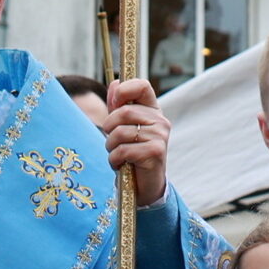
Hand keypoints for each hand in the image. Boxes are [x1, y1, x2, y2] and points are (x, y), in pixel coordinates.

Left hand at [103, 78, 170, 209]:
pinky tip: (121, 165)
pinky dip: (114, 160)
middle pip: (124, 111)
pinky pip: (123, 150)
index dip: (125, 89)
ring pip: (120, 132)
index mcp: (152, 111)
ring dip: (110, 147)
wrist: (145, 185)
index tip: (114, 102)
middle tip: (112, 141)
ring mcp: (160, 136)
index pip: (142, 86)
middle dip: (109, 128)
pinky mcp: (155, 152)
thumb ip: (118, 106)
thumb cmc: (132, 154)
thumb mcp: (123, 128)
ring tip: (117, 155)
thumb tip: (114, 83)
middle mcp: (160, 121)